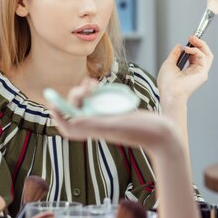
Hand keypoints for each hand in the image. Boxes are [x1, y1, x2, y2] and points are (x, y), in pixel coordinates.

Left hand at [49, 78, 182, 154]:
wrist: (164, 134)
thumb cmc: (143, 132)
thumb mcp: (118, 124)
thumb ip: (95, 123)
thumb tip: (73, 119)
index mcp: (96, 130)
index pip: (69, 127)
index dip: (58, 116)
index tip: (52, 103)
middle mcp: (99, 126)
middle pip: (76, 114)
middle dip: (73, 98)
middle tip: (83, 86)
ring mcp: (108, 120)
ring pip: (87, 107)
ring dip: (84, 94)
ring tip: (90, 82)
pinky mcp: (118, 115)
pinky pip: (100, 104)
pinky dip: (96, 94)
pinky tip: (100, 86)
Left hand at [157, 35, 212, 102]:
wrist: (169, 92)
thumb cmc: (167, 83)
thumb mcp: (169, 64)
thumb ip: (175, 54)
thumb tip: (179, 46)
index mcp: (188, 71)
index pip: (195, 56)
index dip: (193, 46)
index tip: (189, 39)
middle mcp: (196, 71)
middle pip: (203, 54)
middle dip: (199, 43)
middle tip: (192, 37)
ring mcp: (201, 72)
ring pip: (207, 54)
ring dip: (200, 44)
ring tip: (192, 39)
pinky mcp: (203, 73)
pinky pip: (204, 57)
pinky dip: (196, 50)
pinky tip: (188, 49)